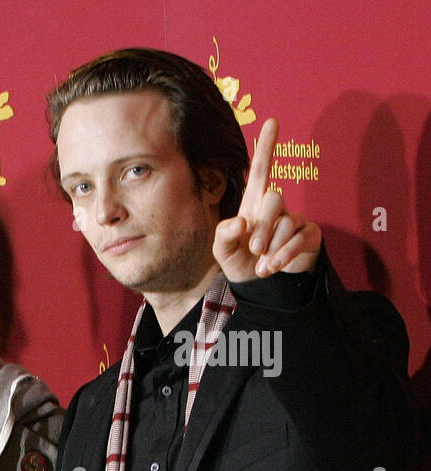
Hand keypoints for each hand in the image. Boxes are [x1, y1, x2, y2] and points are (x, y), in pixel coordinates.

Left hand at [214, 118, 320, 281]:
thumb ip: (224, 234)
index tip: (271, 121)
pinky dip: (283, 255)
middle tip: (254, 249)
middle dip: (262, 226)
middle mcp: (276, 208)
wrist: (259, 288)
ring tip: (261, 264)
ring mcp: (294, 220)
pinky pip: (300, 237)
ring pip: (287, 222)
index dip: (267, 147)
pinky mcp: (309, 235)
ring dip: (271, 247)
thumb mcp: (222, 251)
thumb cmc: (240, 262)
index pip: (261, 170)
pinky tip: (271, 267)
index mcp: (253, 205)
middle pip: (274, 198)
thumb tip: (243, 221)